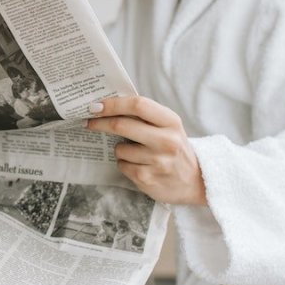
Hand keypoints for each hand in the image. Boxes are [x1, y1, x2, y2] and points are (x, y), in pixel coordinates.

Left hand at [86, 96, 206, 205]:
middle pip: (122, 125)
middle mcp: (167, 140)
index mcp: (171, 121)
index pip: (138, 104)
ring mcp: (158, 162)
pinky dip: (124, 164)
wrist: (195, 181)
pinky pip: (123, 166)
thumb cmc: (174, 147)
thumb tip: (107, 105)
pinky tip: (138, 165)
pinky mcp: (149, 179)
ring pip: (120, 149)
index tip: (96, 105)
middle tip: (89, 122)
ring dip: (119, 149)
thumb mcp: (168, 127)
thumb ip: (144, 115)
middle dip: (100, 123)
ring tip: (134, 152)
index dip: (113, 103)